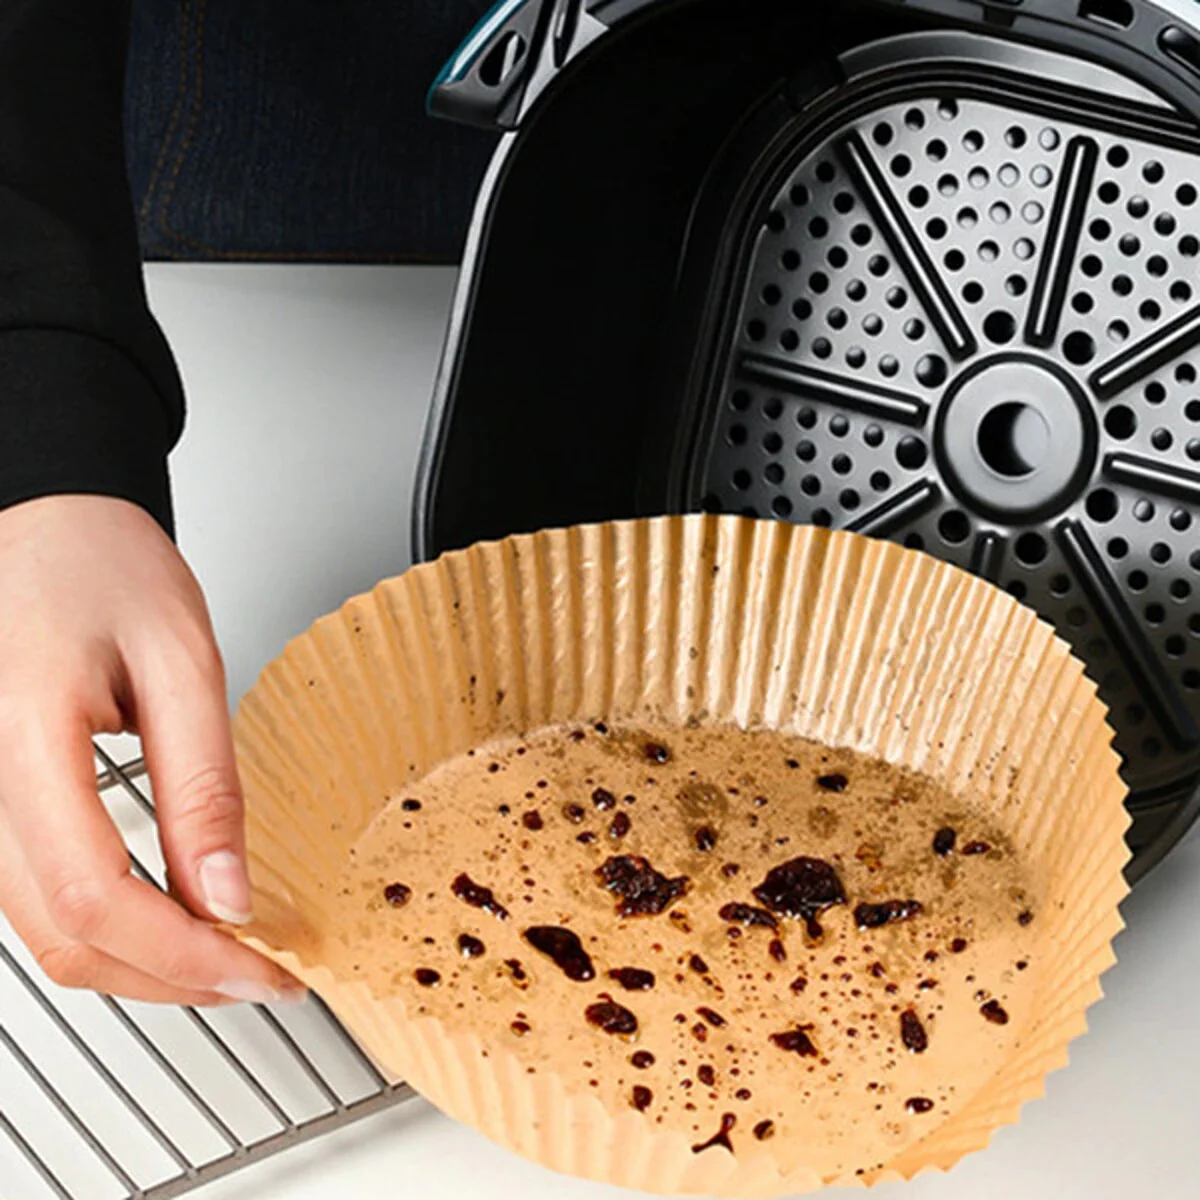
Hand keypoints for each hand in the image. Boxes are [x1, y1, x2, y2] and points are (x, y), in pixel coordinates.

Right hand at [0, 495, 303, 1004]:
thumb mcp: (181, 662)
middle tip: (262, 975)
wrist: (47, 529)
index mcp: (26, 742)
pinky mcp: (0, 806)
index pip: (95, 898)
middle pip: (66, 938)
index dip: (184, 955)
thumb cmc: (104, 568)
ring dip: (143, 964)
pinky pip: (42, 900)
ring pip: (49, 935)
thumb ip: (203, 782)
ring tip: (232, 956)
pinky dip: (113, 931)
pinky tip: (177, 921)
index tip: (262, 968)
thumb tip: (227, 894)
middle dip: (172, 978)